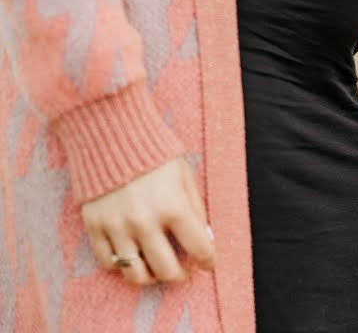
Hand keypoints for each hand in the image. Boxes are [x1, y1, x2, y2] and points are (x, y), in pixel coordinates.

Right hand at [81, 156, 215, 285]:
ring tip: (157, 269)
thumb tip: (206, 238)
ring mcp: (117, 226)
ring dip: (151, 277)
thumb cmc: (154, 153)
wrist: (110, 134)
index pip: (199, 248)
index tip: (209, 263)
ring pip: (135, 274)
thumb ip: (196, 208)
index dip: (208, 260)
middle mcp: (145, 222)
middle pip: (167, 270)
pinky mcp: (94, 226)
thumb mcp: (185, 176)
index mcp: (173, 207)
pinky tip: (133, 257)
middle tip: (184, 272)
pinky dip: (122, 266)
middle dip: (180, 276)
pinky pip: (108, 262)